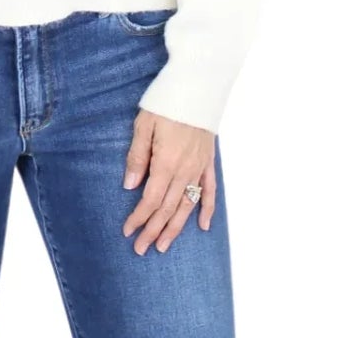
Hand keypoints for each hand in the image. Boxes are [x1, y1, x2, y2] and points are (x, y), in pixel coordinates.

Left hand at [121, 110, 216, 253]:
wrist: (198, 87)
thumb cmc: (166, 104)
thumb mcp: (143, 126)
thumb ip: (137, 158)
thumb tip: (130, 186)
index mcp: (166, 163)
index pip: (150, 200)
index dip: (139, 218)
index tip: (128, 232)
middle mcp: (184, 171)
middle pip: (167, 208)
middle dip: (153, 230)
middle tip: (142, 249)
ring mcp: (199, 168)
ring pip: (187, 206)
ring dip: (175, 228)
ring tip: (164, 245)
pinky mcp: (208, 162)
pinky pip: (210, 191)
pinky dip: (207, 210)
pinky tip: (204, 226)